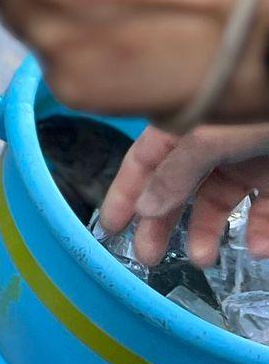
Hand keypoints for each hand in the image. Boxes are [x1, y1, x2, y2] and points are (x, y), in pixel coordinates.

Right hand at [98, 123, 268, 267]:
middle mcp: (213, 145)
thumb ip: (177, 171)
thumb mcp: (212, 136)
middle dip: (162, 223)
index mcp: (186, 127)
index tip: (110, 227)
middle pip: (177, 188)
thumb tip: (146, 206)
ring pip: (220, 204)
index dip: (125, 193)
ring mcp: (248, 162)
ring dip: (209, 233)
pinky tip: (257, 248)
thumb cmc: (261, 104)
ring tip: (204, 259)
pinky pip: (265, 212)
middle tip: (149, 256)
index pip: (145, 162)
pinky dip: (261, 232)